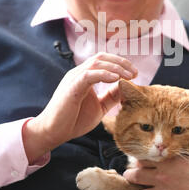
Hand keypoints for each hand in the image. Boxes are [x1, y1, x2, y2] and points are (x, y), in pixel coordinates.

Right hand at [22, 52, 136, 163]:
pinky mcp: (72, 87)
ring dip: (116, 67)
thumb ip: (111, 96)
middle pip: (102, 57)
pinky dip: (104, 74)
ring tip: (129, 76)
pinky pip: (89, 75)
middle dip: (121, 62)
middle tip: (135, 73)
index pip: (104, 60)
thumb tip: (126, 88)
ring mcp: (74, 78)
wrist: (54, 132)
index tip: (134, 74)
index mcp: (85, 76)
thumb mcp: (99, 107)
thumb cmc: (74, 120)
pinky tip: (116, 79)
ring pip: (97, 63)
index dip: (120, 64)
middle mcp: (79, 73)